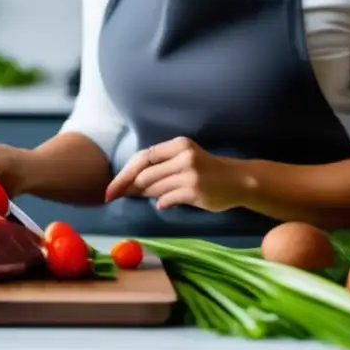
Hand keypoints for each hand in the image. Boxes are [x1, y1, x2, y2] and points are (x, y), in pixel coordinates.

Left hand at [103, 136, 246, 211]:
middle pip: (144, 174)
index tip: (110, 188)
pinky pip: (167, 199)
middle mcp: (183, 157)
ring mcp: (189, 175)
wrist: (239, 181)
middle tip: (116, 196)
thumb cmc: (207, 170)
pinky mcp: (195, 192)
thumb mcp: (185, 158)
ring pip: (154, 188)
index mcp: (178, 145)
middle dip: (127, 187)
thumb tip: (129, 183)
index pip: (142, 157)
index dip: (124, 174)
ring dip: (144, 195)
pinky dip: (161, 202)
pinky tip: (163, 204)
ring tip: (141, 197)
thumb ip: (161, 165)